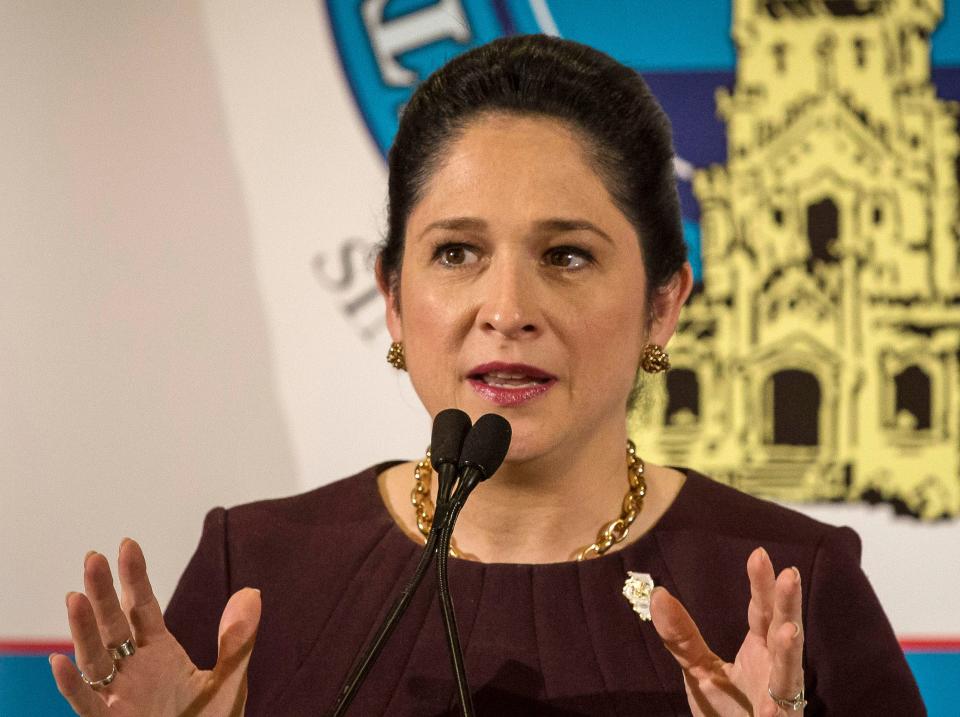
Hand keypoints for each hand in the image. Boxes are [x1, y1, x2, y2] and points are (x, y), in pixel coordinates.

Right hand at [50, 539, 260, 716]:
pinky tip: (61, 661)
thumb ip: (237, 641)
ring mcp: (119, 696)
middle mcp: (133, 669)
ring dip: (83, 630)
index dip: (134, 577)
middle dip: (103, 593)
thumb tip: (252, 592)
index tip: (127, 544)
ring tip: (75, 596)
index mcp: (159, 652)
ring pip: (95, 658)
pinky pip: (87, 705)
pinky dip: (72, 685)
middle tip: (93, 557)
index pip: (142, 607)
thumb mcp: (228, 682)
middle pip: (113, 625)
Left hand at [650, 547, 803, 715]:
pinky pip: (780, 713)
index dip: (762, 585)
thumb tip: (658, 593)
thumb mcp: (698, 669)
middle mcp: (775, 668)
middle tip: (789, 574)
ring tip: (788, 631)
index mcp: (759, 650)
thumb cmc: (726, 711)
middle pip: (784, 630)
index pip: (762, 611)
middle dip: (788, 606)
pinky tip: (774, 700)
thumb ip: (681, 636)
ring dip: (790, 653)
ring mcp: (781, 697)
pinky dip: (778, 707)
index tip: (759, 554)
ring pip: (788, 671)